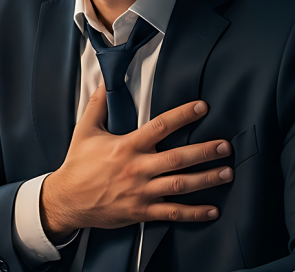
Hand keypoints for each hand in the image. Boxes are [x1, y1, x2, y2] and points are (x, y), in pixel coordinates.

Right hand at [39, 87, 232, 240]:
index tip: (202, 108)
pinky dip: (194, 213)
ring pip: (180, 185)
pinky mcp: (142, 211)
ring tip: (227, 172)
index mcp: (126, 146)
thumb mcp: (84, 131)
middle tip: (225, 146)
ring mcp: (141, 192)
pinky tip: (212, 210)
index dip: (182, 116)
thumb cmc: (77, 165)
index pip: (159, 127)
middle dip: (204, 151)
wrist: (67, 200)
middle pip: (177, 158)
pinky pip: (172, 213)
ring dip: (206, 179)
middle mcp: (137, 168)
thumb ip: (97, 105)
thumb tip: (103, 81)